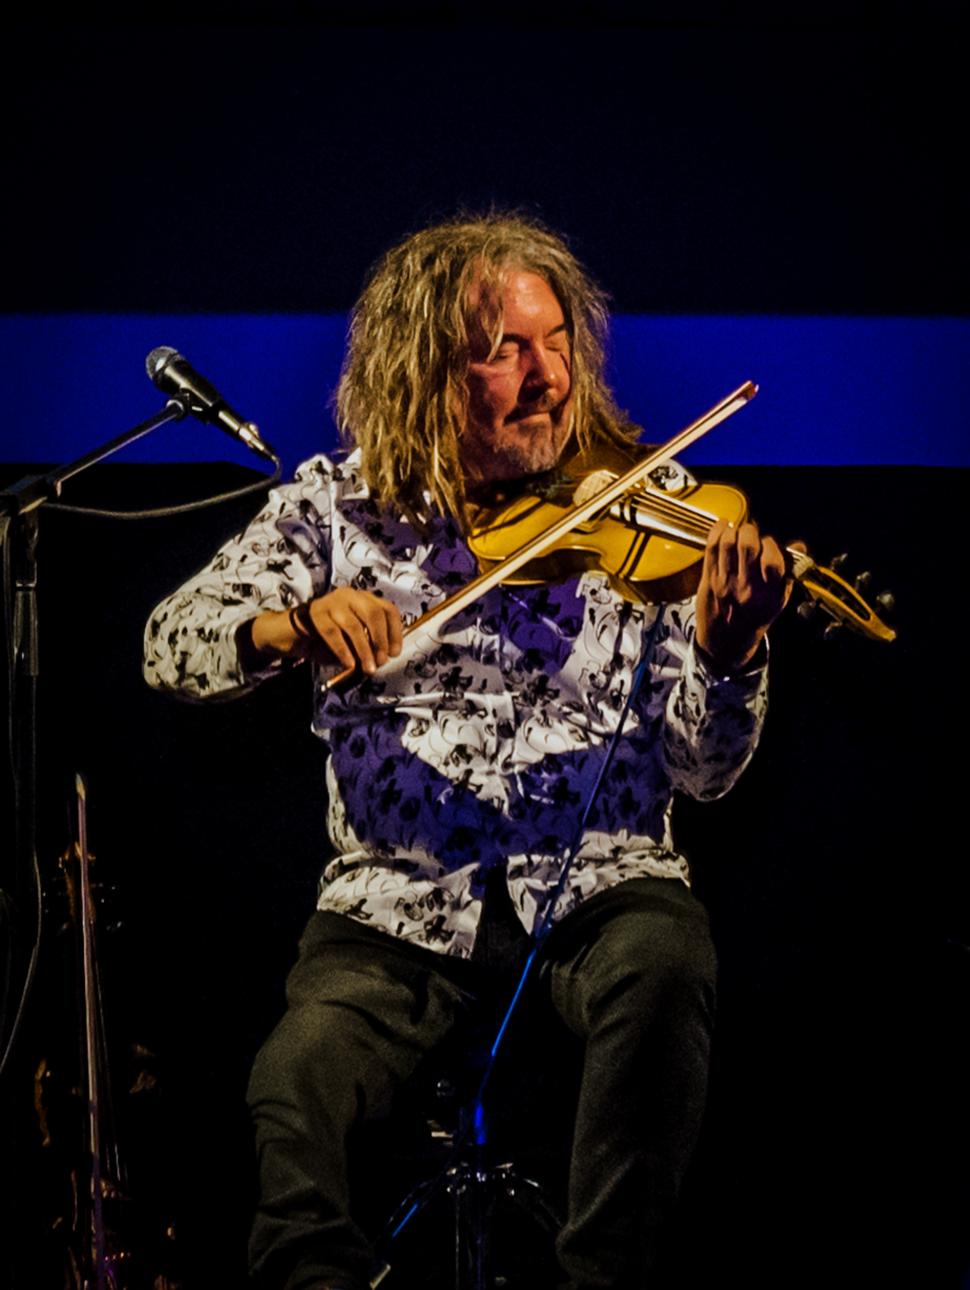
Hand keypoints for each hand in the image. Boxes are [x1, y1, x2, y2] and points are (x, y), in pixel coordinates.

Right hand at [251, 588, 403, 673]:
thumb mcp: (352, 643)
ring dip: (364, 650)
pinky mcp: (315, 612)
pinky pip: (333, 633)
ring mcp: (331, 601)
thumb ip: (367, 647)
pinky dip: (343, 650)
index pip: (387, 610)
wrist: (292, 636)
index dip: (395, 632)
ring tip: (367, 668)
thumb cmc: (326, 640)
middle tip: (381, 661)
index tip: (395, 653)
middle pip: (374, 614)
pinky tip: (348, 664)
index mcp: (363, 599)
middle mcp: (350, 595)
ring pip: (354, 625)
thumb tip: (382, 659)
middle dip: (380, 640)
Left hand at [694, 519, 794, 671]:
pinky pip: (711, 548)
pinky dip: (717, 531)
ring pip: (728, 543)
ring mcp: (725, 582)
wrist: (726, 641)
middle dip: (751, 531)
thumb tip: (799, 545)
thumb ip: (789, 572)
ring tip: (737, 532)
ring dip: (734, 530)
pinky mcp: (708, 579)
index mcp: (769, 593)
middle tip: (750, 533)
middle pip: (748, 545)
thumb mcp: (779, 600)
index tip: (768, 543)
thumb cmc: (754, 617)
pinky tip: (723, 527)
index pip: (773, 559)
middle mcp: (747, 587)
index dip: (771, 544)